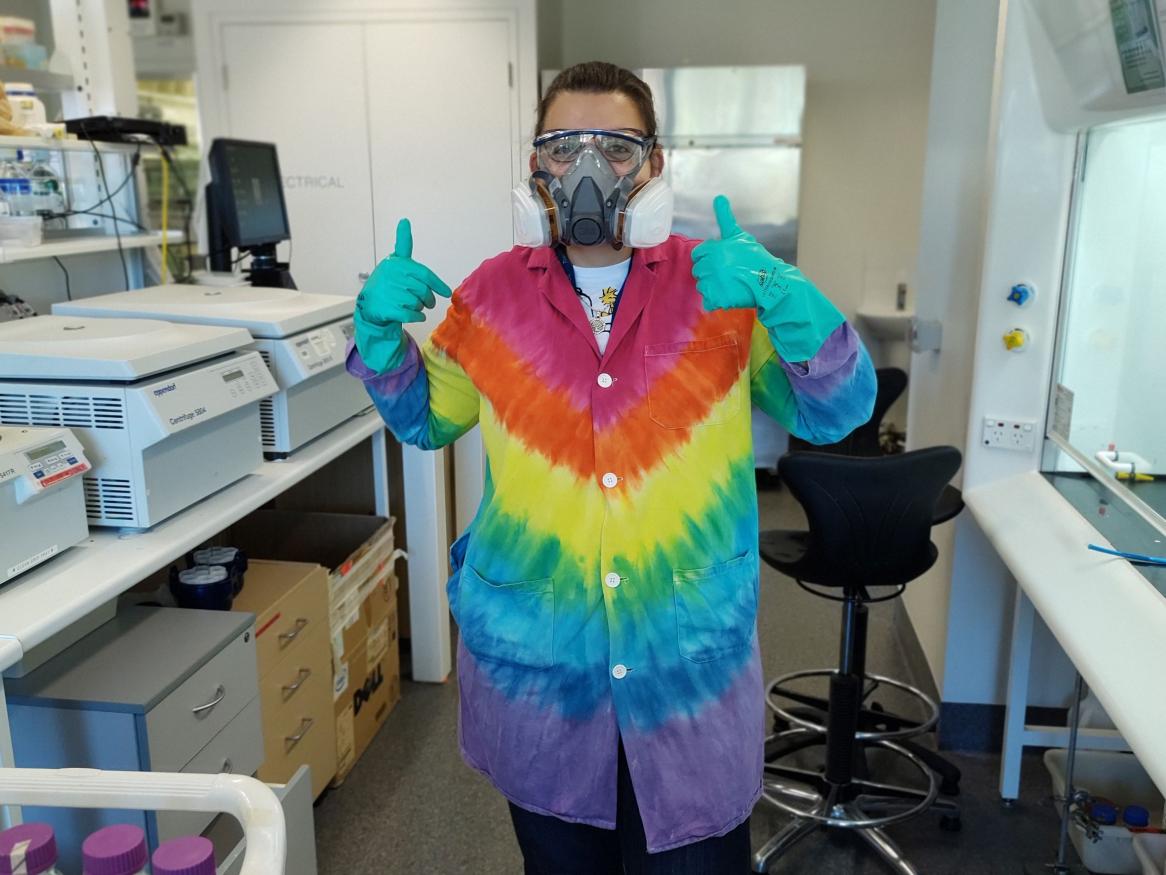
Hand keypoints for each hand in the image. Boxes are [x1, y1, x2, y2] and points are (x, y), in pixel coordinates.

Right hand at [354, 218, 451, 372]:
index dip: (438, 285)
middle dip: (428, 299)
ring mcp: (390, 293)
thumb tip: (404, 220)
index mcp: (398, 264)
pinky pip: (412, 315)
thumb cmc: (387, 280)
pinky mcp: (388, 309)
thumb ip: (403, 244)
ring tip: (411, 304)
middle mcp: (394, 277)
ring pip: (418, 304)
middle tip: (427, 301)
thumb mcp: (395, 261)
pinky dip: (417, 317)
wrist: (369, 302)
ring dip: (419, 307)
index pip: (425, 275)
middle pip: (424, 291)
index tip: (446, 292)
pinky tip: (413, 314)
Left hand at [691, 195, 789, 311]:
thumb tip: (718, 197)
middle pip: (698, 270)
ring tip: (729, 284)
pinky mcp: (718, 299)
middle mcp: (711, 265)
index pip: (697, 254)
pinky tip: (728, 294)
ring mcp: (714, 283)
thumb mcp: (739, 236)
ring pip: (702, 286)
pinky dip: (716, 300)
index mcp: (714, 249)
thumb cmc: (755, 257)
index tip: (721, 261)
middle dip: (710, 272)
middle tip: (728, 273)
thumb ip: (725, 218)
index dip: (708, 257)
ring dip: (712, 286)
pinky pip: (707, 301)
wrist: (770, 281)